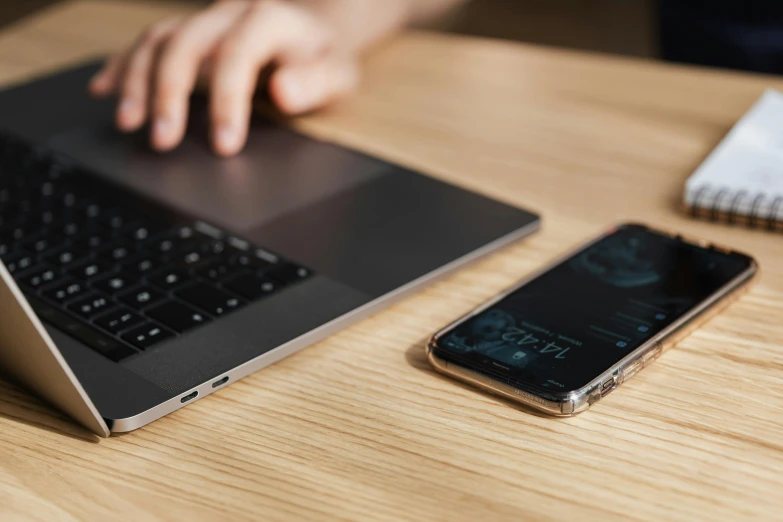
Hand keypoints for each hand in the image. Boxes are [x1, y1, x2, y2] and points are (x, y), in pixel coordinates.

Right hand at [89, 0, 359, 155]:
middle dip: (169, 92)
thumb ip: (315, 83)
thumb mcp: (338, 73)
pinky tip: (105, 89)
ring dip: (137, 80)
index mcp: (271, 20)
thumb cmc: (323, 57)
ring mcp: (204, 20)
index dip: (228, 99)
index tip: (224, 145)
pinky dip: (123, 66)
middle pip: (186, 42)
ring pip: (159, 39)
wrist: (313, 29)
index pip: (240, 54)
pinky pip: (148, 42)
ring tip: (128, 122)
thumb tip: (284, 92)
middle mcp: (230, 13)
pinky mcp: (188, 31)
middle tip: (162, 140)